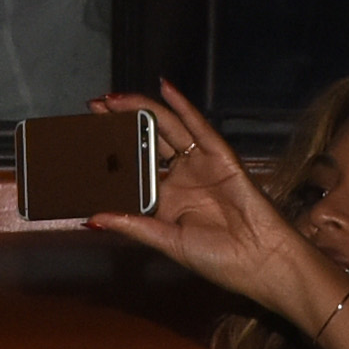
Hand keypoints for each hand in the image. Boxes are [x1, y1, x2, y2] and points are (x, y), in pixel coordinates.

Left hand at [87, 80, 344, 332]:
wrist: (261, 260)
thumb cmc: (220, 260)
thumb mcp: (167, 242)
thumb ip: (133, 226)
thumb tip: (93, 218)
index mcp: (168, 201)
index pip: (135, 169)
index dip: (112, 154)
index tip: (87, 141)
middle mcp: (182, 179)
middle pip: (146, 142)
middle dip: (120, 124)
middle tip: (93, 109)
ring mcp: (201, 165)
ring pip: (167, 129)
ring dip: (141, 110)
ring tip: (113, 100)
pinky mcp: (220, 156)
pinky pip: (198, 126)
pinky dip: (181, 105)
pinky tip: (163, 88)